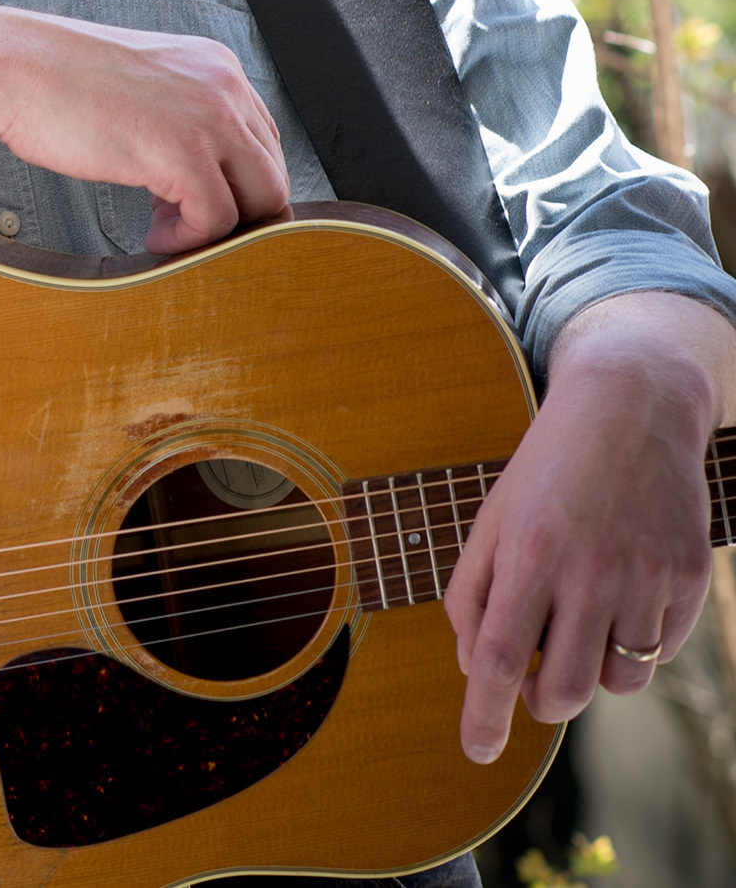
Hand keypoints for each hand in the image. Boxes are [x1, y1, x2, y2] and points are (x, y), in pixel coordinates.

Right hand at [0, 14, 291, 251]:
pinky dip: (187, 239)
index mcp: (215, 65)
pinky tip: (151, 234)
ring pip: (261, 199)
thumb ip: (175, 112)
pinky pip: (217, 220)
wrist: (13, 67)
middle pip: (270, 171)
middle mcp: (226, 87)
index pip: (261, 138)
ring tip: (163, 228)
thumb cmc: (55, 80)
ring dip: (216, 228)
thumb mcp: (138, 83)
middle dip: (231, 208)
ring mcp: (211, 119)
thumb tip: (190, 167)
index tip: (183, 196)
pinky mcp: (185, 155)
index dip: (230, 178)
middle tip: (176, 219)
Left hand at [444, 296, 730, 761]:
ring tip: (581, 620)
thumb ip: (472, 593)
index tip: (477, 751)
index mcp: (529, 554)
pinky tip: (620, 594)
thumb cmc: (547, 472)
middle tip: (531, 681)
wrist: (630, 410)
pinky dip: (632, 641)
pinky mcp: (688, 579)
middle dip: (541, 702)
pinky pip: (657, 650)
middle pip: (562, 689)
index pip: (496, 657)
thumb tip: (476, 667)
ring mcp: (646, 578)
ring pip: (617, 681)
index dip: (484, 714)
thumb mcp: (492, 520)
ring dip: (592, 670)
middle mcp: (590, 571)